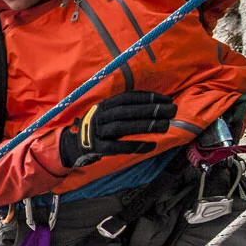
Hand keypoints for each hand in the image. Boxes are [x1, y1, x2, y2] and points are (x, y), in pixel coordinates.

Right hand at [58, 90, 177, 167]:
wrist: (73, 145)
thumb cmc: (98, 128)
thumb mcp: (108, 113)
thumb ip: (126, 109)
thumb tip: (156, 105)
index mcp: (104, 105)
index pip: (128, 98)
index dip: (148, 97)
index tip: (167, 100)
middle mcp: (100, 115)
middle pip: (127, 111)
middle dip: (151, 110)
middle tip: (172, 111)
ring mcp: (97, 131)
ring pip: (122, 127)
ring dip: (145, 125)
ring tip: (165, 126)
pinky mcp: (97, 147)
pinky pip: (117, 146)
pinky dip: (134, 146)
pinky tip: (151, 146)